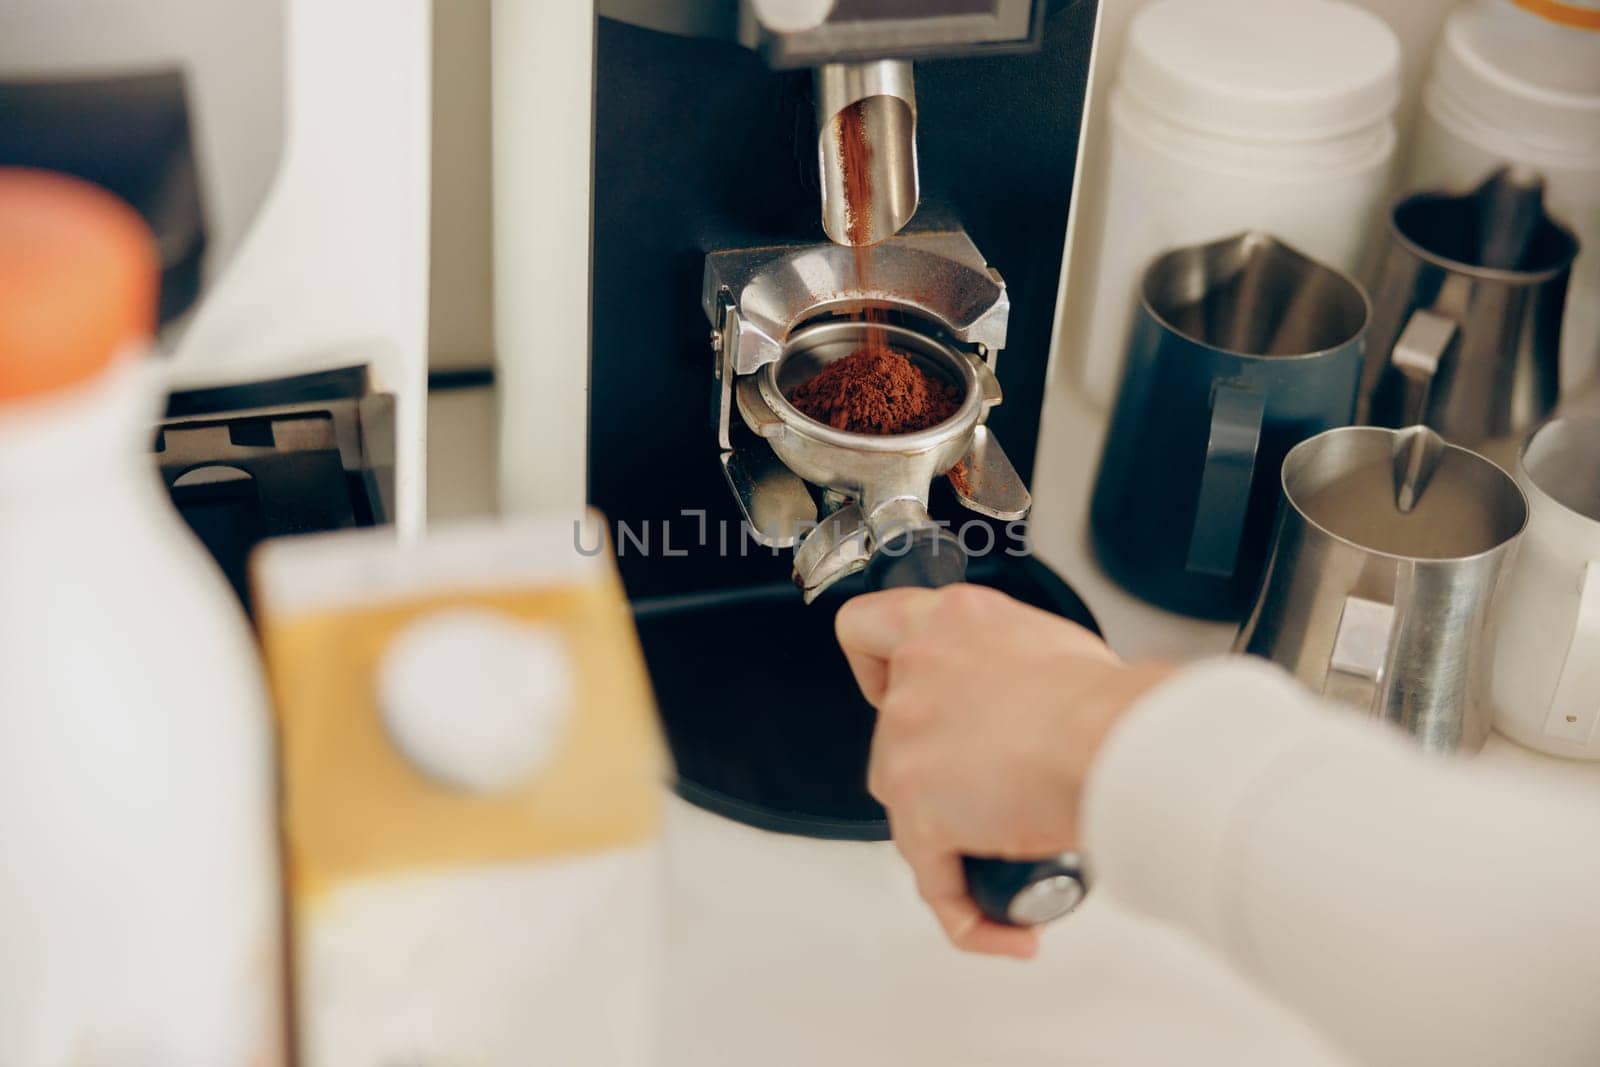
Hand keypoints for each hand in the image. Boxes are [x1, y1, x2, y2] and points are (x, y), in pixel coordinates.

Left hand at [835, 584, 1173, 958]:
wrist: (1117, 742)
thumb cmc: (1110, 701)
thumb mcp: (1058, 647)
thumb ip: (1017, 664)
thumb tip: (1037, 701)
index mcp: (951, 621)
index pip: (865, 628)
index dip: (876, 668)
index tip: (900, 690)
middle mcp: (917, 674)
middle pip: (892, 733)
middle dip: (938, 768)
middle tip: (994, 783)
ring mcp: (907, 744)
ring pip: (906, 804)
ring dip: (953, 831)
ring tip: (1014, 851)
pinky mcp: (920, 811)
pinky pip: (935, 881)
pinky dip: (971, 911)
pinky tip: (1010, 926)